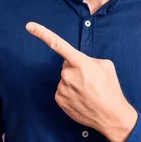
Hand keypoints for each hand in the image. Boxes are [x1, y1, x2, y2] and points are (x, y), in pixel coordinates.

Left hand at [26, 21, 137, 141]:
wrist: (111, 116)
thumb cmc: (111, 89)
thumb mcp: (106, 66)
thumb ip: (89, 59)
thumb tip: (80, 63)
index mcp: (80, 62)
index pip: (58, 44)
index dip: (42, 34)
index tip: (29, 26)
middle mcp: (68, 74)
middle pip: (67, 65)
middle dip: (76, 69)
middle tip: (90, 80)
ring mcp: (62, 88)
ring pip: (65, 79)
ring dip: (74, 82)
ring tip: (88, 91)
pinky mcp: (59, 99)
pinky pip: (62, 90)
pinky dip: (70, 93)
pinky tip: (82, 98)